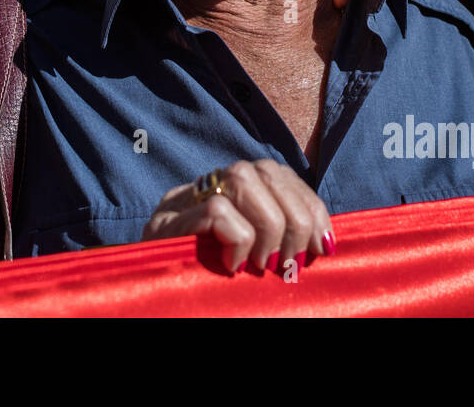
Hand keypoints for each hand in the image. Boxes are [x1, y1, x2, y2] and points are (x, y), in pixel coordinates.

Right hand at [142, 159, 336, 275]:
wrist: (148, 303)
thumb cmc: (204, 287)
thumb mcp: (246, 258)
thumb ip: (273, 236)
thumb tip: (324, 240)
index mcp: (225, 192)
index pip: (276, 173)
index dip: (308, 204)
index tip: (324, 245)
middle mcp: (202, 187)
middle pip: (264, 170)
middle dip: (295, 218)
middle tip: (292, 264)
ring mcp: (180, 202)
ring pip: (243, 178)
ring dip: (269, 227)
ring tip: (264, 265)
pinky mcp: (165, 223)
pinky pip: (218, 210)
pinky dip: (238, 240)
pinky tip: (233, 267)